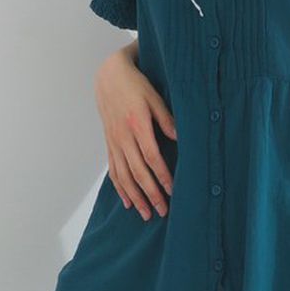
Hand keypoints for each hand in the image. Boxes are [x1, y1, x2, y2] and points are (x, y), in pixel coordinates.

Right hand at [93, 47, 177, 221]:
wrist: (109, 77)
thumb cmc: (136, 85)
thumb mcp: (155, 97)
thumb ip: (167, 119)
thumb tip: (180, 138)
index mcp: (137, 125)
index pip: (151, 156)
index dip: (162, 175)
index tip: (173, 190)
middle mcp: (123, 137)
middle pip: (137, 172)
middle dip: (150, 194)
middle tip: (163, 211)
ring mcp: (114, 142)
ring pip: (124, 176)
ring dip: (135, 197)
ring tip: (146, 214)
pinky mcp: (110, 144)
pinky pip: (114, 170)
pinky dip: (120, 188)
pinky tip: (127, 201)